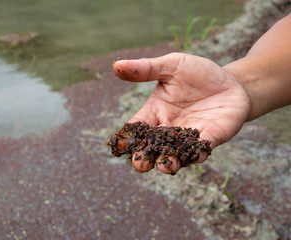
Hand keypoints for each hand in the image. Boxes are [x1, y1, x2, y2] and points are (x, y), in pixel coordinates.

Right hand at [113, 53, 250, 173]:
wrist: (230, 82)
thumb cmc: (197, 73)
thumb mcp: (171, 66)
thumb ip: (146, 69)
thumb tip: (116, 66)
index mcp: (155, 112)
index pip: (137, 126)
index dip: (127, 136)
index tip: (120, 143)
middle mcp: (169, 128)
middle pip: (152, 146)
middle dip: (145, 157)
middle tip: (140, 164)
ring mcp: (189, 136)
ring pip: (175, 153)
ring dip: (169, 161)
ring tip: (166, 166)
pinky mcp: (210, 138)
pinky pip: (202, 148)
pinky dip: (198, 154)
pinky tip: (197, 155)